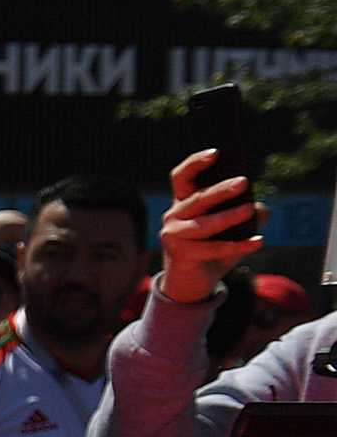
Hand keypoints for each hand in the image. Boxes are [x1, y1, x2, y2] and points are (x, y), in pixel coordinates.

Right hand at [157, 148, 261, 305]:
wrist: (191, 283)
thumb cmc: (211, 249)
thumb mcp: (229, 229)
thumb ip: (245, 214)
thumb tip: (262, 208)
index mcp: (183, 203)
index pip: (182, 177)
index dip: (195, 163)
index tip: (216, 153)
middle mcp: (174, 216)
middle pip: (197, 199)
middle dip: (221, 189)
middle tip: (244, 182)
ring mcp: (174, 236)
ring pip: (204, 224)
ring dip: (228, 217)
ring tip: (249, 210)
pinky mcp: (181, 255)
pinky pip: (213, 249)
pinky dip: (238, 246)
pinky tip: (258, 242)